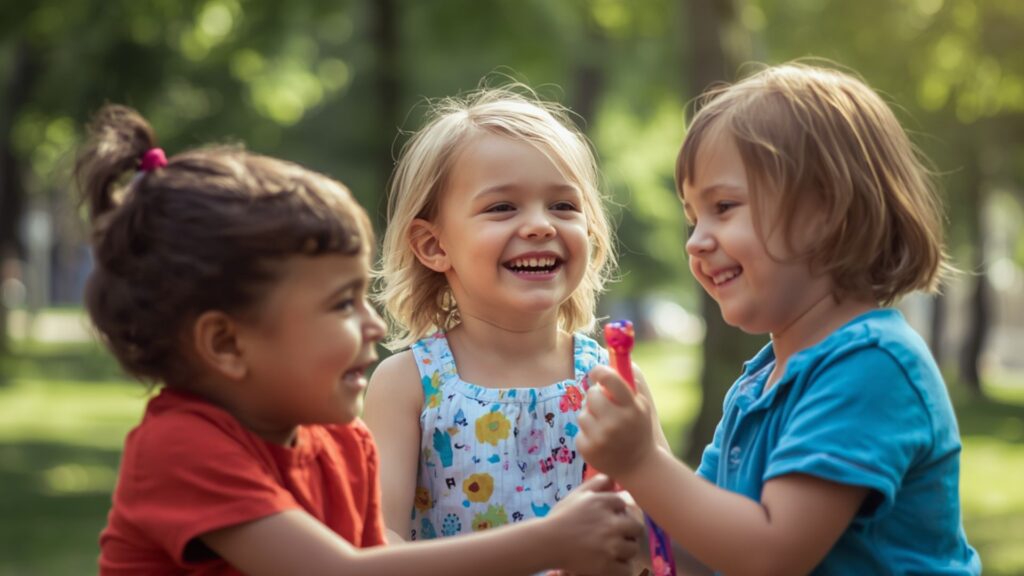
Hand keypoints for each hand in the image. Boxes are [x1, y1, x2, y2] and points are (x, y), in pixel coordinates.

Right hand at [545, 474, 643, 574]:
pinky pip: (626, 569)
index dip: (618, 512)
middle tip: (616, 536)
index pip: (625, 505)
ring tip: (612, 551)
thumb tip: (614, 478)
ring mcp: (610, 546)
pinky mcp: (606, 566)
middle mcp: (610, 523)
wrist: (545, 543)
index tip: (609, 518)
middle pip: (636, 527)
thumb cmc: (560, 518)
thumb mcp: (577, 494)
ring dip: (625, 550)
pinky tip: (612, 564)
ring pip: (633, 549)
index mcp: (603, 503)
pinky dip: (621, 568)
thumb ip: (596, 483)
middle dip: (628, 531)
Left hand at [577, 365, 656, 481]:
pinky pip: (579, 430)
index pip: (609, 379)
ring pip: (582, 413)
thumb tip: (615, 360)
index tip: (596, 373)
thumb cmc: (638, 431)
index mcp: (631, 408)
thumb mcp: (642, 408)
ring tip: (604, 427)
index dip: (599, 371)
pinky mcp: (588, 449)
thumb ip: (630, 385)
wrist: (638, 466)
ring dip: (590, 417)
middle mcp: (616, 422)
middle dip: (595, 397)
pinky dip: (587, 434)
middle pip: (592, 394)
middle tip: (603, 406)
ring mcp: (601, 437)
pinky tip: (599, 441)